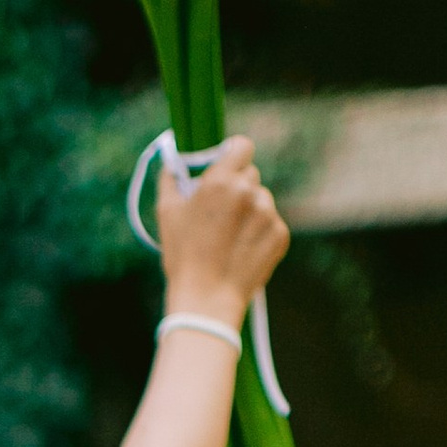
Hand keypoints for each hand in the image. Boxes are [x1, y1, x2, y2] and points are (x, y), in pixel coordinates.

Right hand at [156, 135, 288, 329]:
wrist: (207, 300)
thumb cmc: (183, 256)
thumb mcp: (167, 214)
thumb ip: (171, 179)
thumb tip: (173, 163)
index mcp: (221, 180)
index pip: (242, 146)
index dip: (234, 154)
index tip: (228, 166)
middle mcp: (249, 191)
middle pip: (250, 174)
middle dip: (238, 187)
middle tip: (221, 213)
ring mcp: (268, 213)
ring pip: (261, 200)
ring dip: (249, 211)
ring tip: (229, 239)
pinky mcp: (280, 234)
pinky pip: (271, 223)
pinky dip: (259, 233)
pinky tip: (242, 251)